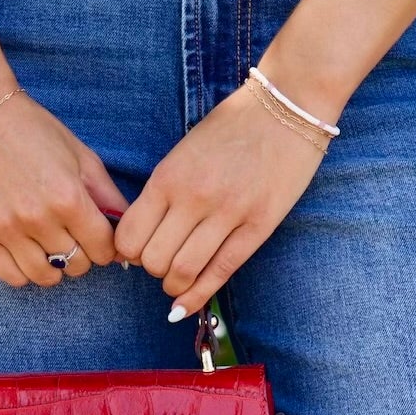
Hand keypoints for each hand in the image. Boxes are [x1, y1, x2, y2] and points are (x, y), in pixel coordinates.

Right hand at [0, 85, 130, 286]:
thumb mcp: (81, 157)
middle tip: (71, 233)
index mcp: (68, 198)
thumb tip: (126, 235)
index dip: (106, 245)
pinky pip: (12, 277)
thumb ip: (108, 198)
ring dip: (54, 266)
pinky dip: (23, 271)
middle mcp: (37, 218)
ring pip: (46, 277)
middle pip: (77, 265)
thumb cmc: (33, 131)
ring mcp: (5, 230)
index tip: (96, 234)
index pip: (104, 249)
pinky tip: (25, 251)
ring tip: (49, 244)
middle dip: (81, 253)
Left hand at [112, 81, 329, 318]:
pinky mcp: (257, 227)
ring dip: (173, 286)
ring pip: (182, 272)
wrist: (287, 107)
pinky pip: (219, 273)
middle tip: (160, 263)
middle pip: (152, 260)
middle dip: (151, 270)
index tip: (137, 250)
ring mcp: (227, 214)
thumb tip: (143, 231)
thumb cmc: (233, 127)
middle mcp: (193, 198)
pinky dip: (197, 296)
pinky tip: (184, 308)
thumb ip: (164, 189)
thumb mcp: (185, 152)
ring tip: (177, 280)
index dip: (127, 252)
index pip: (129, 235)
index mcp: (169, 177)